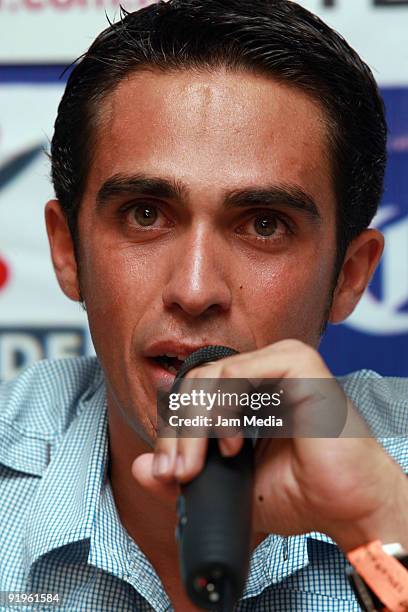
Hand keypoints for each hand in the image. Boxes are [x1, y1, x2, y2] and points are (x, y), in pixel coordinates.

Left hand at [132, 339, 407, 551]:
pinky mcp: (298, 363)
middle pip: (197, 382)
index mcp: (253, 390)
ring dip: (193, 426)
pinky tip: (231, 444)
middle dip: (177, 432)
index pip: (195, 392)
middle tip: (178, 472)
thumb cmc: (300, 493)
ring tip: (198, 465)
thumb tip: (141, 468)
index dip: (174, 430)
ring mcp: (282, 362)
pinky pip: (234, 373)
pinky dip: (220, 410)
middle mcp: (266, 370)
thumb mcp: (230, 486)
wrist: (348, 509)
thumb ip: (188, 476)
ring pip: (209, 377)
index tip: (168, 471)